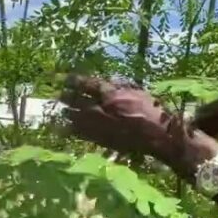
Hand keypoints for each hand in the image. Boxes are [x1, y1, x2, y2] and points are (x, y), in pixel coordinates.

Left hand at [58, 73, 183, 161]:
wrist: (157, 135)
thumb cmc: (151, 110)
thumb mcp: (136, 91)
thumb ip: (118, 87)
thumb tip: (104, 82)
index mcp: (111, 94)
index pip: (86, 84)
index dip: (73, 81)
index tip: (65, 79)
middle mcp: (101, 108)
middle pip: (76, 100)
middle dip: (66, 96)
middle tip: (60, 94)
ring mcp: (99, 125)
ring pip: (75, 116)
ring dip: (66, 112)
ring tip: (63, 109)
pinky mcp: (100, 138)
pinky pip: (80, 133)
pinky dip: (70, 129)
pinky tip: (63, 128)